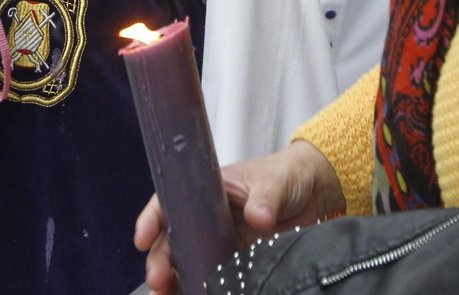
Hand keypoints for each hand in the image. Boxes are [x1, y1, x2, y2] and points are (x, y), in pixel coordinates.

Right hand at [135, 142, 347, 293]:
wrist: (316, 191)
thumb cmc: (287, 175)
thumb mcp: (275, 182)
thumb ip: (266, 198)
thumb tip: (258, 218)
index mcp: (206, 191)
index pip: (169, 203)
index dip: (151, 220)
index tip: (142, 239)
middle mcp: (207, 220)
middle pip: (172, 241)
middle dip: (160, 262)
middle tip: (158, 281)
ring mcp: (222, 244)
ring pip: (189, 265)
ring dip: (175, 283)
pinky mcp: (239, 265)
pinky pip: (217, 281)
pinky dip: (204, 292)